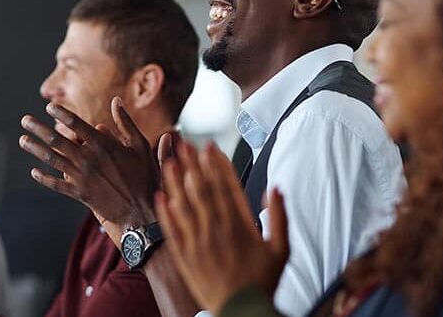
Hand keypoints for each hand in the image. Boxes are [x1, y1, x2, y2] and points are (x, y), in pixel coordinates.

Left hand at [20, 97, 161, 241]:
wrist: (142, 212)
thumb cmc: (144, 177)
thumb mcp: (140, 146)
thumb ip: (125, 123)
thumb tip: (116, 101)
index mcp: (103, 145)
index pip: (77, 124)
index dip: (61, 114)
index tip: (49, 107)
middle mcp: (88, 159)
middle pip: (57, 140)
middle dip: (39, 129)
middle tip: (25, 120)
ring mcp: (82, 177)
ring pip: (53, 160)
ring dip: (35, 149)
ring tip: (23, 140)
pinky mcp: (79, 194)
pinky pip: (56, 184)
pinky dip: (44, 178)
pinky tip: (34, 171)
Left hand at [156, 141, 289, 314]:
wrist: (242, 312)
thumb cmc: (263, 282)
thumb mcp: (282, 250)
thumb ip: (279, 217)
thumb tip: (276, 189)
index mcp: (241, 225)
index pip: (227, 186)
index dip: (217, 164)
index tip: (210, 146)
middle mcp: (217, 230)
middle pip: (203, 190)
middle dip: (194, 164)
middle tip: (185, 142)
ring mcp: (199, 243)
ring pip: (184, 205)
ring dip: (176, 181)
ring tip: (170, 160)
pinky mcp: (185, 256)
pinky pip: (172, 230)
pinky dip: (165, 212)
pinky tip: (160, 195)